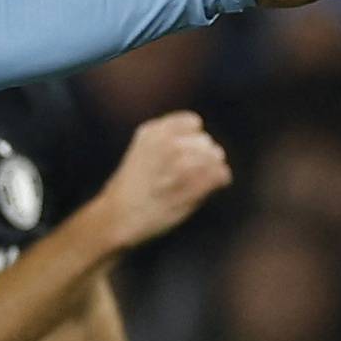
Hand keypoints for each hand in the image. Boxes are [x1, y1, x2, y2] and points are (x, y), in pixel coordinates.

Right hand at [92, 111, 231, 249]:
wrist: (119, 217)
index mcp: (152, 132)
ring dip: (211, 169)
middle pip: (205, 142)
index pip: (193, 123)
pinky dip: (219, 181)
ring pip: (215, 157)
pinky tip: (207, 190)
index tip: (183, 155)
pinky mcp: (192, 184)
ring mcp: (181, 163)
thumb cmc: (132, 189)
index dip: (192, 139)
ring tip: (198, 183)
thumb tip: (209, 147)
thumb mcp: (141, 153)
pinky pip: (220, 174)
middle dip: (203, 156)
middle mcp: (167, 143)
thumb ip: (168, 142)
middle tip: (188, 176)